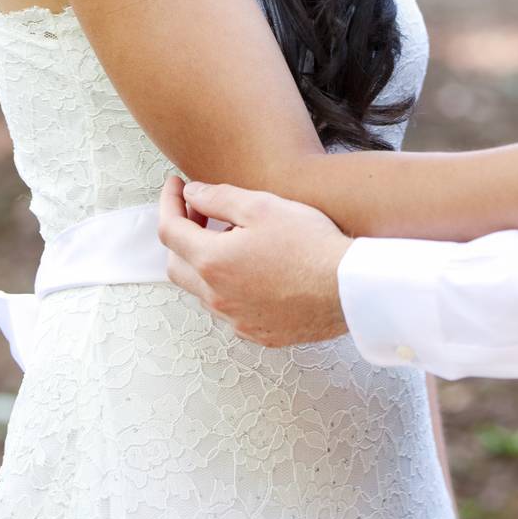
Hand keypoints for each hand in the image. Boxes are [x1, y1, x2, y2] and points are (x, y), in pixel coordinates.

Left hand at [157, 174, 352, 346]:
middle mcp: (216, 297)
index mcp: (212, 262)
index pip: (169, 231)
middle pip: (177, 264)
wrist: (348, 289)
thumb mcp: (262, 206)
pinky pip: (229, 308)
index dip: (169, 203)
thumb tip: (192, 194)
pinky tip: (255, 267)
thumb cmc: (310, 245)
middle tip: (199, 210)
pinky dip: (229, 284)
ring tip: (235, 236)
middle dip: (181, 234)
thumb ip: (219, 198)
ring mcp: (236, 320)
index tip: (175, 186)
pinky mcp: (258, 333)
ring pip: (203, 289)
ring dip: (206, 261)